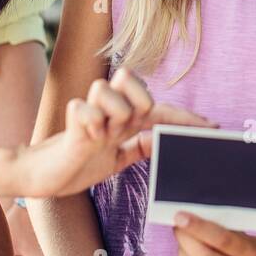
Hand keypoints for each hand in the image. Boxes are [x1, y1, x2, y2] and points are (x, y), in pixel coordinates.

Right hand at [20, 68, 213, 197]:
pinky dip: (89, 125)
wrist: (44, 178)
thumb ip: (138, 146)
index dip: (185, 117)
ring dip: (111, 113)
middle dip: (137, 99)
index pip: (160, 109)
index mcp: (123, 121)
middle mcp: (109, 112)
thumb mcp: (117, 158)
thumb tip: (161, 140)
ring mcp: (89, 115)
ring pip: (107, 88)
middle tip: (126, 125)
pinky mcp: (70, 124)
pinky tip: (85, 139)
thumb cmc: (79, 164)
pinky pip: (83, 110)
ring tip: (100, 135)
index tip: (211, 127)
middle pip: (129, 77)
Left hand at [171, 213, 255, 255]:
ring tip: (185, 240)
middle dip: (186, 238)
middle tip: (178, 225)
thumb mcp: (234, 228)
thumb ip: (216, 223)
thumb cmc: (234, 239)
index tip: (181, 217)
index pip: (223, 240)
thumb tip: (187, 217)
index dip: (199, 228)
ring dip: (182, 250)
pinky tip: (185, 255)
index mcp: (249, 255)